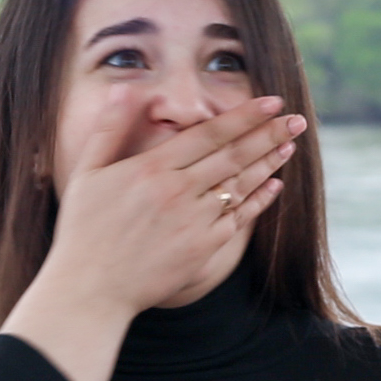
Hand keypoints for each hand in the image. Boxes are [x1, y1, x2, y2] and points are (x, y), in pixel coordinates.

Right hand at [1, 97, 307, 380]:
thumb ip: (109, 129)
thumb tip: (127, 90)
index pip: (209, 134)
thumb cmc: (84, 230)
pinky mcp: (203, 248)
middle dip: (269, 134)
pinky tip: (274, 185)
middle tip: (297, 118)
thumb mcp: (85, 174)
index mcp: (152, 168)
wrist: (91, 289)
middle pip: (234, 155)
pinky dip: (260, 200)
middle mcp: (179, 191)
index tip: (271, 101)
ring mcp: (194, 221)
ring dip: (269, 163)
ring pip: (241, 185)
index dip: (244, 116)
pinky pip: (239, 218)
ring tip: (290, 144)